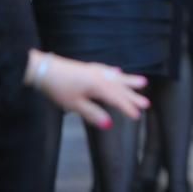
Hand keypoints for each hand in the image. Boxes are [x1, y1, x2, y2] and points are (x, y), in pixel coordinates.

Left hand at [27, 50, 149, 128]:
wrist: (45, 69)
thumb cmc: (60, 88)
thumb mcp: (75, 105)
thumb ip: (93, 113)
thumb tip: (109, 124)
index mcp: (99, 87)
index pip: (117, 99)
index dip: (128, 108)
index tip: (138, 116)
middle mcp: (101, 77)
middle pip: (120, 88)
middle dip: (133, 96)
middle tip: (147, 103)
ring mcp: (95, 71)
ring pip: (117, 77)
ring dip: (129, 81)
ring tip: (143, 82)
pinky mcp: (89, 68)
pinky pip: (108, 70)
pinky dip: (115, 72)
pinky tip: (117, 71)